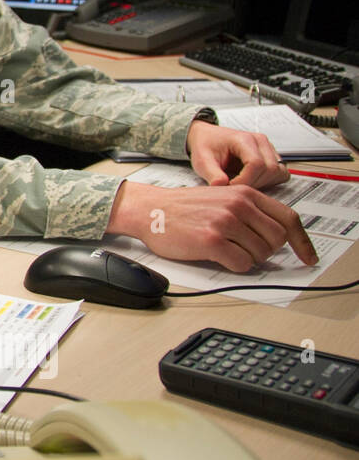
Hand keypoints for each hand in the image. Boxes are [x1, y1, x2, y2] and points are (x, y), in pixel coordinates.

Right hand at [107, 180, 316, 272]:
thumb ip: (250, 210)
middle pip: (277, 240)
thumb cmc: (183, 207)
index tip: (308, 257)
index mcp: (245, 193)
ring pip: (260, 254)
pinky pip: (242, 264)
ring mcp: (226, 223)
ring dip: (248, 259)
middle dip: (266, 251)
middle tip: (248, 250)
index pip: (289, 219)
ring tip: (228, 250)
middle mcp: (239, 205)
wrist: (150, 210)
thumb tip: (275, 235)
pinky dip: (235, 266)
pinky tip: (219, 256)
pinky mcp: (212, 241)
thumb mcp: (222, 197)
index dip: (303, 242)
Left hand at [187, 119, 288, 188]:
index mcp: (244, 139)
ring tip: (241, 182)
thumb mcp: (202, 160)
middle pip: (270, 170)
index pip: (256, 164)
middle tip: (234, 186)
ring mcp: (268, 148)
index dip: (244, 180)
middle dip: (253, 183)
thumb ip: (211, 173)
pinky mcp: (271, 156)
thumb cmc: (205, 145)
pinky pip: (280, 173)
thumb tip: (221, 186)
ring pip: (278, 172)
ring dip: (262, 183)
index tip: (229, 186)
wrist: (207, 137)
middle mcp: (260, 142)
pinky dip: (269, 181)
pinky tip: (251, 180)